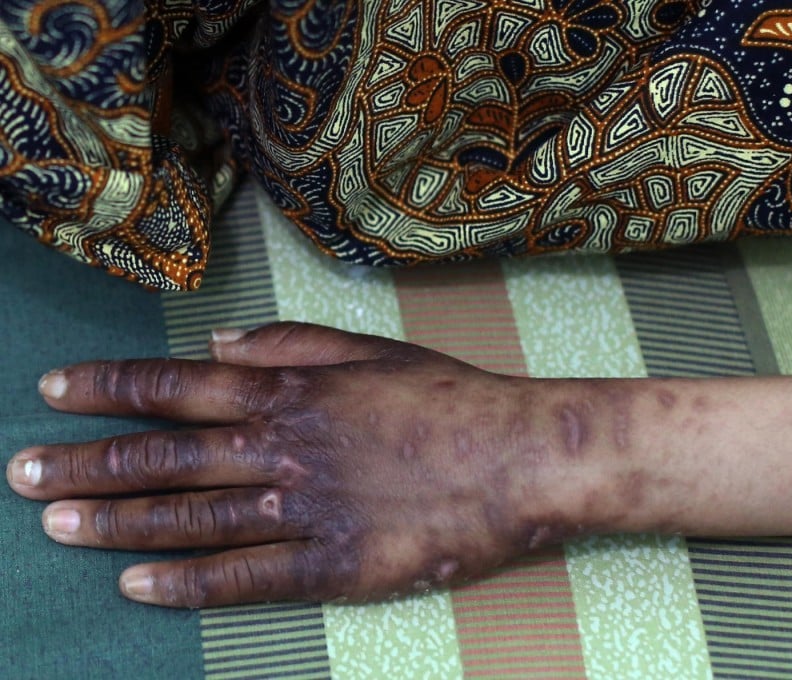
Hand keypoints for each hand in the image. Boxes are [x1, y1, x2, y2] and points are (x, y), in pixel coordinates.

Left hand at [5, 323, 592, 607]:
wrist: (516, 456)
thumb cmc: (447, 395)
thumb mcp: (369, 349)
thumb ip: (288, 345)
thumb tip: (215, 348)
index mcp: (291, 391)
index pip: (177, 386)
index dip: (110, 389)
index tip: (54, 392)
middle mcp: (283, 449)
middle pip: (166, 456)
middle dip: (87, 465)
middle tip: (23, 476)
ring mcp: (305, 510)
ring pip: (191, 518)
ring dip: (118, 523)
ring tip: (56, 528)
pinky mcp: (334, 565)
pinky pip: (247, 577)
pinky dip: (188, 582)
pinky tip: (138, 586)